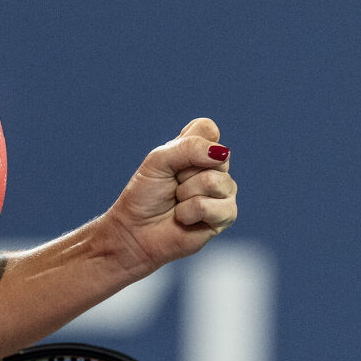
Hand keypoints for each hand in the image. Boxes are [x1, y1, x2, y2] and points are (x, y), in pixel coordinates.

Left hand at [102, 118, 237, 275]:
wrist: (135, 231)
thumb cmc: (145, 195)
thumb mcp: (159, 160)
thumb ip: (189, 148)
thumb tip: (222, 153)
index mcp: (199, 150)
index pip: (208, 129)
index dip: (187, 143)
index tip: (171, 162)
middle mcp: (215, 168)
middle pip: (215, 156)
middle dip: (184, 172)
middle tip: (173, 184)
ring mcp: (223, 191)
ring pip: (214, 181)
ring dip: (186, 194)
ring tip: (178, 202)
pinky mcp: (226, 215)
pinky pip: (213, 206)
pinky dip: (189, 212)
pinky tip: (184, 218)